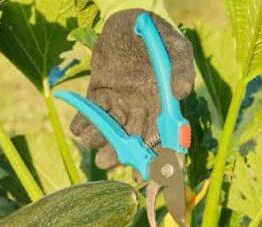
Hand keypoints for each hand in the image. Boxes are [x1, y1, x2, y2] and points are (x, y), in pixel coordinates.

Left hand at [70, 9, 193, 169]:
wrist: (130, 21)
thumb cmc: (158, 36)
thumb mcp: (175, 48)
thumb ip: (181, 69)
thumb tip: (181, 94)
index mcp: (162, 107)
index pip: (162, 139)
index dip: (155, 158)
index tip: (145, 170)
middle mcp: (141, 111)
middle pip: (133, 143)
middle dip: (120, 156)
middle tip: (107, 161)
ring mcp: (119, 106)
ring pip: (110, 133)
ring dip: (100, 141)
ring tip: (92, 141)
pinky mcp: (99, 97)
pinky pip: (90, 117)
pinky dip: (82, 125)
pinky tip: (79, 128)